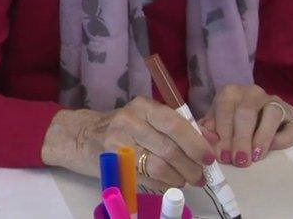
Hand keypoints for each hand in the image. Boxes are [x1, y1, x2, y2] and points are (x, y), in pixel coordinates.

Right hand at [42, 97, 217, 190]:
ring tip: (185, 181)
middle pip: (170, 149)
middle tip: (200, 175)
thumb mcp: (147, 119)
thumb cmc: (120, 127)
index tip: (209, 158)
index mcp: (143, 106)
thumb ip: (178, 126)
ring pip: (160, 166)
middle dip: (191, 167)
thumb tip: (212, 140)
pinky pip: (147, 178)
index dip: (196, 144)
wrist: (80, 136)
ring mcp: (119, 142)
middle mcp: (130, 121)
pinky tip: (169, 184)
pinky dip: (164, 185)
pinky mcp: (114, 163)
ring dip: (179, 178)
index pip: (176, 124)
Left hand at [198, 84, 292, 167]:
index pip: (225, 107)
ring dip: (262, 138)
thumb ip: (208, 130)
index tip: (222, 155)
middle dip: (241, 138)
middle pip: (247, 112)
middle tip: (239, 160)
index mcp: (231, 92)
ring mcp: (275, 102)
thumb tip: (206, 137)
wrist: (258, 123)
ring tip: (255, 157)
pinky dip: (282, 140)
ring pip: (272, 114)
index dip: (223, 132)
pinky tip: (271, 151)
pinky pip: (291, 127)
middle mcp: (253, 93)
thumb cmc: (230, 125)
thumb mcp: (215, 126)